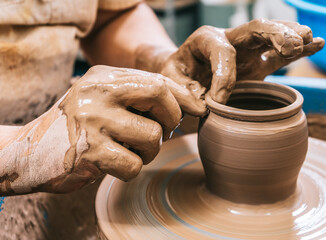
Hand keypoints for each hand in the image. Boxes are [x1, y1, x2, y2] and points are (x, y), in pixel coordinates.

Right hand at [0, 66, 181, 193]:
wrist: (30, 151)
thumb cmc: (79, 125)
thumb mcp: (105, 100)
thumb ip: (140, 96)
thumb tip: (191, 105)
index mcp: (104, 76)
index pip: (157, 81)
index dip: (183, 98)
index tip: (198, 110)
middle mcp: (98, 92)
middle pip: (160, 98)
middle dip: (171, 120)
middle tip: (159, 132)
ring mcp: (93, 121)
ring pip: (153, 137)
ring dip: (149, 151)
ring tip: (129, 149)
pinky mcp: (89, 152)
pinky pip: (134, 165)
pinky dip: (131, 169)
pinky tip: (113, 163)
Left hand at [135, 19, 323, 115]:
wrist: (181, 73)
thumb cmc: (175, 76)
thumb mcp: (169, 82)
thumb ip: (182, 93)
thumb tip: (205, 107)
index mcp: (204, 40)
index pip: (222, 51)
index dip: (225, 75)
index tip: (218, 101)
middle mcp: (229, 39)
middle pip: (254, 29)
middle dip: (274, 34)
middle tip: (289, 44)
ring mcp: (246, 51)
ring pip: (271, 38)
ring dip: (290, 38)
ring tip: (307, 40)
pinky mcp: (257, 63)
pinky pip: (279, 55)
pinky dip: (298, 51)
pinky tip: (317, 44)